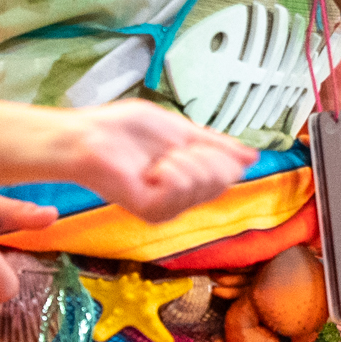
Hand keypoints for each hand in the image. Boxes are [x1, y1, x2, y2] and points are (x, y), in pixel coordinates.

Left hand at [71, 100, 258, 221]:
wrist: (87, 136)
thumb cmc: (124, 130)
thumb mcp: (182, 130)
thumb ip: (217, 145)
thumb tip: (252, 156)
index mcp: (188, 180)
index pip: (230, 173)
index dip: (221, 152)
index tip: (192, 140)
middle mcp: (180, 198)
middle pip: (224, 180)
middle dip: (204, 153)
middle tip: (172, 150)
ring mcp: (167, 208)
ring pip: (206, 183)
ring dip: (184, 160)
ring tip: (157, 160)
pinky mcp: (151, 211)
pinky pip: (183, 188)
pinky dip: (170, 171)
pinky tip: (151, 170)